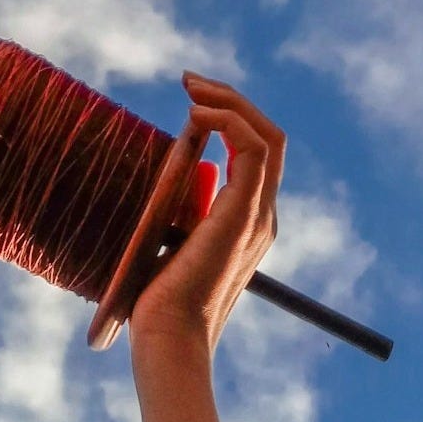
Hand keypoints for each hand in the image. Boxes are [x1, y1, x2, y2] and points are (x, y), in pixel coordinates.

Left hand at [130, 72, 285, 372]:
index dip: (228, 118)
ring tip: (191, 88)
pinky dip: (228, 120)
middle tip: (189, 82)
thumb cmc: (155, 302)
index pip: (255, 155)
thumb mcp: (164, 242)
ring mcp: (257, 216)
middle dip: (231, 100)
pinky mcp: (243, 214)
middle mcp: (261, 218)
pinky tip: (195, 116)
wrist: (167, 339)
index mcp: (245, 225)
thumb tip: (155, 174)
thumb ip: (171, 211)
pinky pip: (253, 148)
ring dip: (229, 102)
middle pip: (268, 137)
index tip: (189, 100)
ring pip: (267, 135)